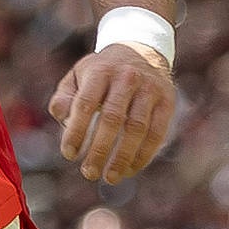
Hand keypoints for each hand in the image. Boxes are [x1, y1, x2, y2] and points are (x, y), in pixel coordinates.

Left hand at [49, 43, 175, 184]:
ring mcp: (150, 88)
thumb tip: (62, 117)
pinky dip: (144, 154)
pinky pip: (157, 132)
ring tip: (110, 178)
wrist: (141, 50)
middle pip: (113, 118)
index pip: (85, 104)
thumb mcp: (78, 76)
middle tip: (88, 173)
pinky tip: (130, 169)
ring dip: (123, 157)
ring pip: (137, 128)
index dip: (76, 131)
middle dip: (99, 149)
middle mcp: (127, 77)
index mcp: (100, 71)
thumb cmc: (102, 73)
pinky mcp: (167, 100)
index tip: (69, 154)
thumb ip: (64, 97)